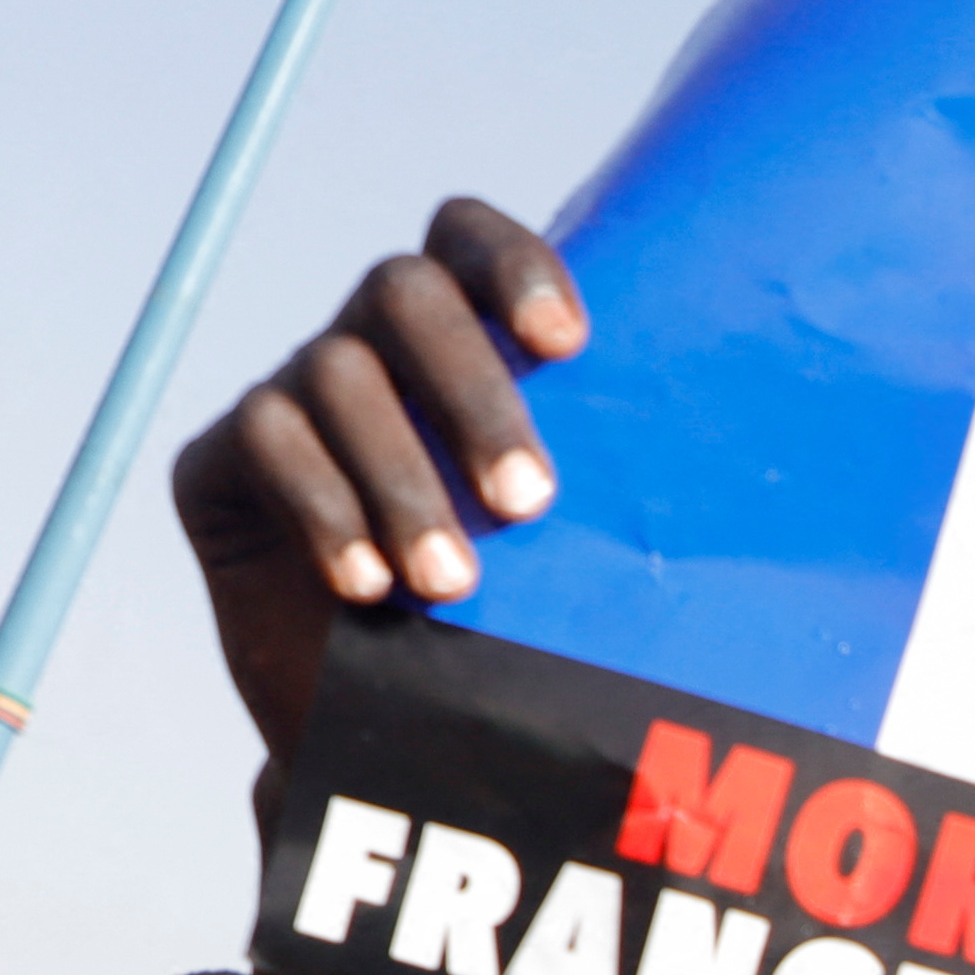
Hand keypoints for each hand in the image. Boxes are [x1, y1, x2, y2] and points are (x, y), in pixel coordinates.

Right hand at [170, 199, 586, 759]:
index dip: (515, 267)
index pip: (469, 239)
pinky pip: (268, 437)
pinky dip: (325, 506)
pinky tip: (365, 585)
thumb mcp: (573, 569)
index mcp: (462, 338)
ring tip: (453, 585)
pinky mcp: (219, 462)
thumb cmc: (507, 636)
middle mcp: (371, 342)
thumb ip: (622, 514)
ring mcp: (293, 392)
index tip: (571, 348)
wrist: (388, 735)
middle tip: (530, 505)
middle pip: (404, 292)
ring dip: (404, 479)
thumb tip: (755, 513)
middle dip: (473, 394)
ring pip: (338, 372)